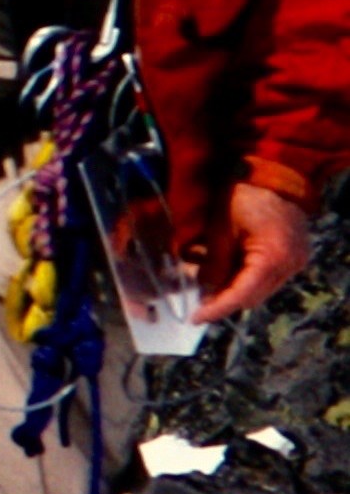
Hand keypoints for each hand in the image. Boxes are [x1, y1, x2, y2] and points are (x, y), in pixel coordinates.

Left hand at [196, 183, 313, 324]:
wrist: (271, 174)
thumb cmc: (243, 195)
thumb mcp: (220, 229)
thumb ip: (214, 264)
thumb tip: (205, 292)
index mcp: (274, 256)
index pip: (244, 293)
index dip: (218, 308)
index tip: (197, 319)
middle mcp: (291, 264)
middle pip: (253, 295)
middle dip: (223, 300)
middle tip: (198, 303)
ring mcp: (295, 261)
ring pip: (259, 289)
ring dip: (233, 289)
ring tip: (207, 285)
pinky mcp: (292, 256)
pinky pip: (266, 277)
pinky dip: (244, 278)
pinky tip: (224, 271)